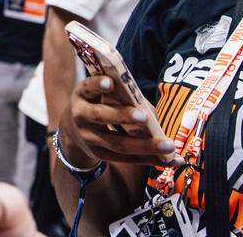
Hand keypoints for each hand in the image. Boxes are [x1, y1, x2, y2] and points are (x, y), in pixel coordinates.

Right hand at [62, 76, 179, 165]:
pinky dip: (150, 160)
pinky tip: (170, 160)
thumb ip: (120, 94)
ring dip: (145, 146)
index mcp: (81, 95)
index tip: (110, 82)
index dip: (97, 84)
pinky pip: (127, 159)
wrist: (73, 130)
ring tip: (168, 146)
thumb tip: (151, 110)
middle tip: (144, 116)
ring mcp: (89, 138)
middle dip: (123, 116)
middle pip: (101, 116)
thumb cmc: (96, 104)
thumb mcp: (98, 94)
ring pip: (117, 144)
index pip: (88, 87)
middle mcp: (81, 116)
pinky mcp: (100, 155)